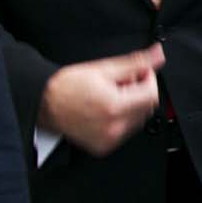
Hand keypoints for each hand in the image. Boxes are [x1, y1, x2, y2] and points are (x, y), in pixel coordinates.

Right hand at [38, 44, 165, 155]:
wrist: (44, 103)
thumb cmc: (66, 86)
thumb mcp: (103, 68)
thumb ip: (135, 63)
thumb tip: (157, 55)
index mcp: (115, 106)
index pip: (152, 94)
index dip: (148, 79)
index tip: (139, 73)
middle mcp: (114, 127)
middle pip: (147, 108)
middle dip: (140, 92)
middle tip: (121, 82)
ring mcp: (109, 140)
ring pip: (138, 120)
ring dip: (132, 106)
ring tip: (111, 96)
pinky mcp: (104, 147)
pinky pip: (125, 132)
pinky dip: (121, 119)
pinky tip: (106, 110)